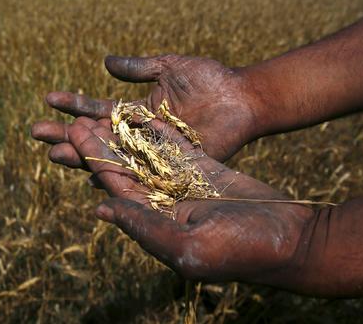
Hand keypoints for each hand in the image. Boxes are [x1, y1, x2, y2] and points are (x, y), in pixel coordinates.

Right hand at [32, 54, 265, 169]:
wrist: (241, 98)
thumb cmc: (209, 80)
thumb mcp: (169, 67)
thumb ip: (139, 68)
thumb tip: (104, 62)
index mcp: (138, 111)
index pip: (98, 110)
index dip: (74, 104)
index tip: (48, 99)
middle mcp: (140, 135)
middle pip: (96, 137)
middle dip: (66, 134)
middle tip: (36, 133)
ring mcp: (153, 153)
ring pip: (111, 157)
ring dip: (82, 155)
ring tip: (54, 153)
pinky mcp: (169, 167)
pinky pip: (138, 175)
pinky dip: (116, 177)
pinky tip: (91, 177)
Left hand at [64, 116, 311, 282]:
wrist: (291, 239)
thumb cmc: (242, 250)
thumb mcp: (188, 244)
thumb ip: (144, 226)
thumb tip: (101, 208)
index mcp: (156, 223)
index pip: (116, 188)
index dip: (92, 161)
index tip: (71, 136)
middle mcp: (165, 203)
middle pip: (124, 169)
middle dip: (100, 145)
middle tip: (74, 120)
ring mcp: (185, 185)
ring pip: (145, 155)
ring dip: (122, 135)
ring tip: (99, 112)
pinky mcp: (206, 169)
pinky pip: (175, 147)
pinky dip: (157, 130)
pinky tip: (138, 114)